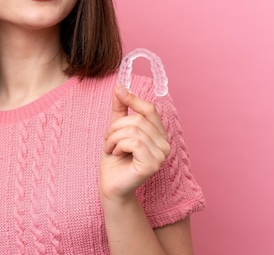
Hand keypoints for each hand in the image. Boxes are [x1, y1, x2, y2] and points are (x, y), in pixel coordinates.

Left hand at [100, 86, 170, 201]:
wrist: (111, 185)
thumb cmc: (115, 159)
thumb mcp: (116, 130)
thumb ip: (120, 110)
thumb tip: (119, 88)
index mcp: (159, 135)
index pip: (150, 110)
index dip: (134, 99)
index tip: (118, 91)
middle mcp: (165, 144)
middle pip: (138, 119)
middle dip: (116, 127)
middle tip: (108, 140)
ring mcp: (161, 156)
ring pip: (134, 131)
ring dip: (114, 138)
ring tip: (111, 148)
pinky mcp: (152, 165)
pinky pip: (133, 142)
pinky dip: (118, 145)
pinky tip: (116, 154)